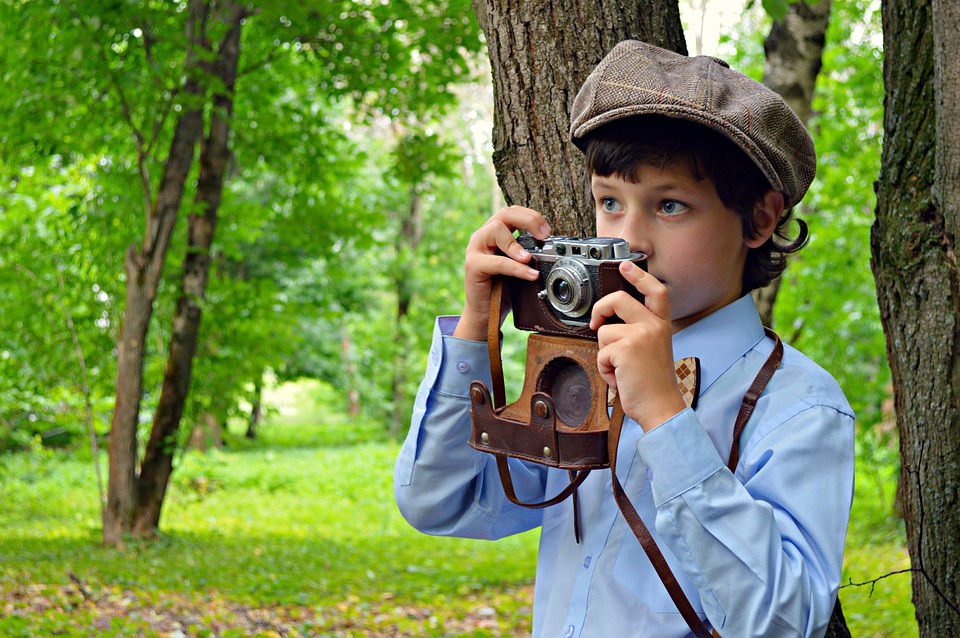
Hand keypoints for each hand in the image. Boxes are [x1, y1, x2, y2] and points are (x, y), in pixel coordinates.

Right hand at [453, 206, 550, 340]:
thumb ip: (528, 253)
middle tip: (544, 235)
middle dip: (528, 220)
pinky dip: (516, 267)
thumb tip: (551, 247)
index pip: (512, 212)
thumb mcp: (519, 266)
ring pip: (495, 230)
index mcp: (494, 234)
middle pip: (504, 213)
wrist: (485, 314)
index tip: (548, 231)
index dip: (532, 216)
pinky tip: (529, 275)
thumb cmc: (503, 289)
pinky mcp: (472, 266)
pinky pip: (497, 262)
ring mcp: (475, 249)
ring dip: (517, 243)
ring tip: (529, 258)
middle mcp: (482, 237)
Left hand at [589, 261, 686, 430]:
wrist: (660, 407)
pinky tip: (620, 377)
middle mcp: (654, 326)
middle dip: (600, 309)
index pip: (655, 291)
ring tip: (621, 368)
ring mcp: (640, 335)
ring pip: (604, 331)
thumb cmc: (653, 383)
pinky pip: (600, 353)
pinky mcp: (625, 349)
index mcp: (662, 325)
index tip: (626, 266)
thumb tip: (610, 321)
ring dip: (604, 353)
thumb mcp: (653, 349)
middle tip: (596, 322)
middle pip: (619, 299)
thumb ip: (639, 331)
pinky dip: (604, 368)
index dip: (639, 275)